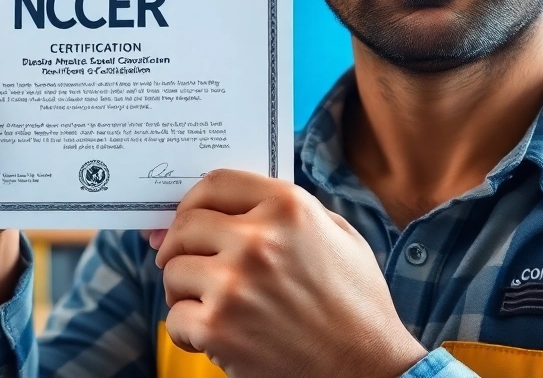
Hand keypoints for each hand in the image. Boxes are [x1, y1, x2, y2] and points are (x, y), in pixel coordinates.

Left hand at [153, 170, 425, 377]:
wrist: (369, 369)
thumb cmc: (357, 305)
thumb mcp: (339, 235)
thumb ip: (286, 211)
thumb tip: (227, 209)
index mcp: (288, 208)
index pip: (216, 184)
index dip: (193, 199)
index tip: (186, 217)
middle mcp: (258, 239)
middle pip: (186, 225)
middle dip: (180, 246)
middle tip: (186, 264)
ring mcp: (234, 284)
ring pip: (173, 270)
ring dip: (183, 289)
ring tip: (206, 304)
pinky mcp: (218, 328)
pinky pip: (175, 318)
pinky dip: (187, 331)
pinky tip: (211, 337)